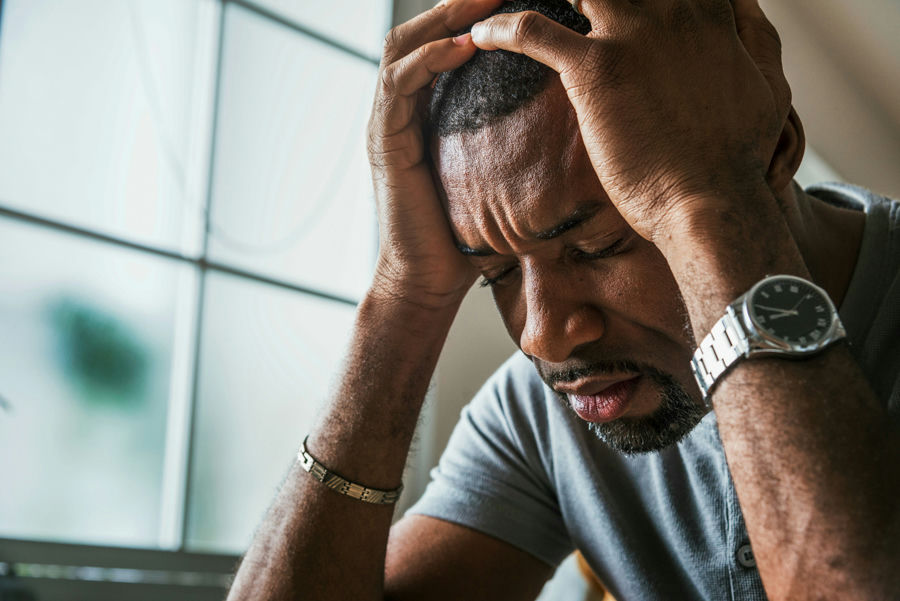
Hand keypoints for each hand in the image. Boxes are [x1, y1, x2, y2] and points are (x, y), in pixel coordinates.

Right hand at [367, 0, 504, 308]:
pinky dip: (430, 59)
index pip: (443, 43)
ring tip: (484, 2)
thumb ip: (513, 143)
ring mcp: (388, 122)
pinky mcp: (384, 141)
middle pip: (420, 32)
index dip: (472, 16)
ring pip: (403, 47)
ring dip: (443, 19)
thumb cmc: (466, 233)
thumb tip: (569, 125)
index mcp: (426, 111)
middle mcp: (402, 109)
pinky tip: (464, 46)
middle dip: (458, 5)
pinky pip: (399, 84)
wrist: (429, 278)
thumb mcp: (496, 175)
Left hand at [467, 0, 792, 242]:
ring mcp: (633, 33)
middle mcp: (672, 8)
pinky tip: (482, 37)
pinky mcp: (597, 69)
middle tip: (559, 5)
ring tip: (495, 6)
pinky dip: (502, 30)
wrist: (712, 202)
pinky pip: (532, 31)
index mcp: (708, 9)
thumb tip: (743, 7)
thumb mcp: (768, 82)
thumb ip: (754, 34)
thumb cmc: (739, 155)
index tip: (598, 7)